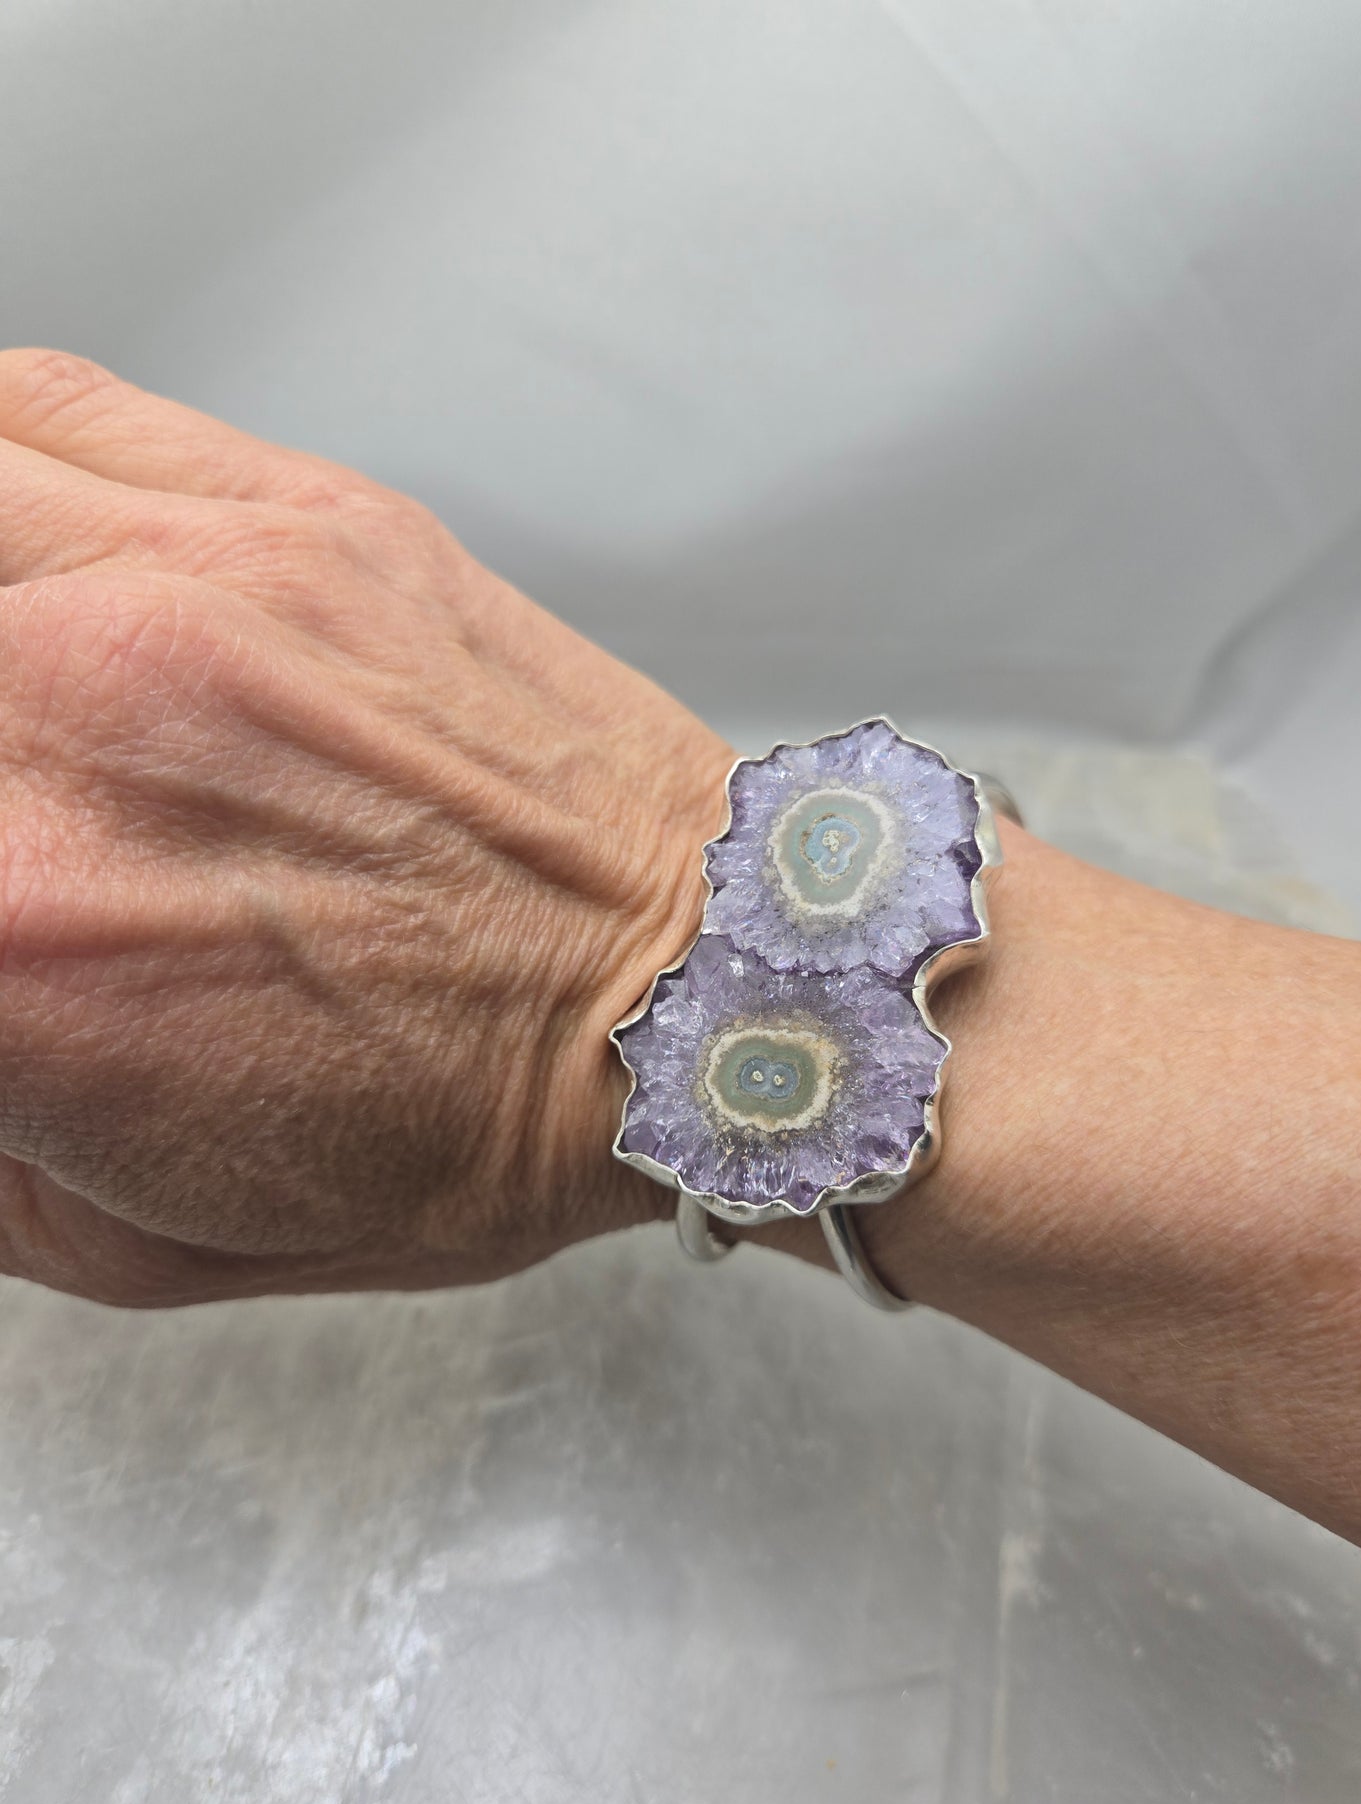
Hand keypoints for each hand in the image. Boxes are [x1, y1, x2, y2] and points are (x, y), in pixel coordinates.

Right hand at [0, 350, 731, 1304]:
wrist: (691, 992)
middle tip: (2, 828)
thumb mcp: (139, 1242)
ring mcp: (179, 588)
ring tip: (7, 705)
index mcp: (10, 950)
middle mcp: (62, 728)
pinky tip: (4, 544)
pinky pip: (41, 405)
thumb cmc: (466, 1129)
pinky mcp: (295, 515)